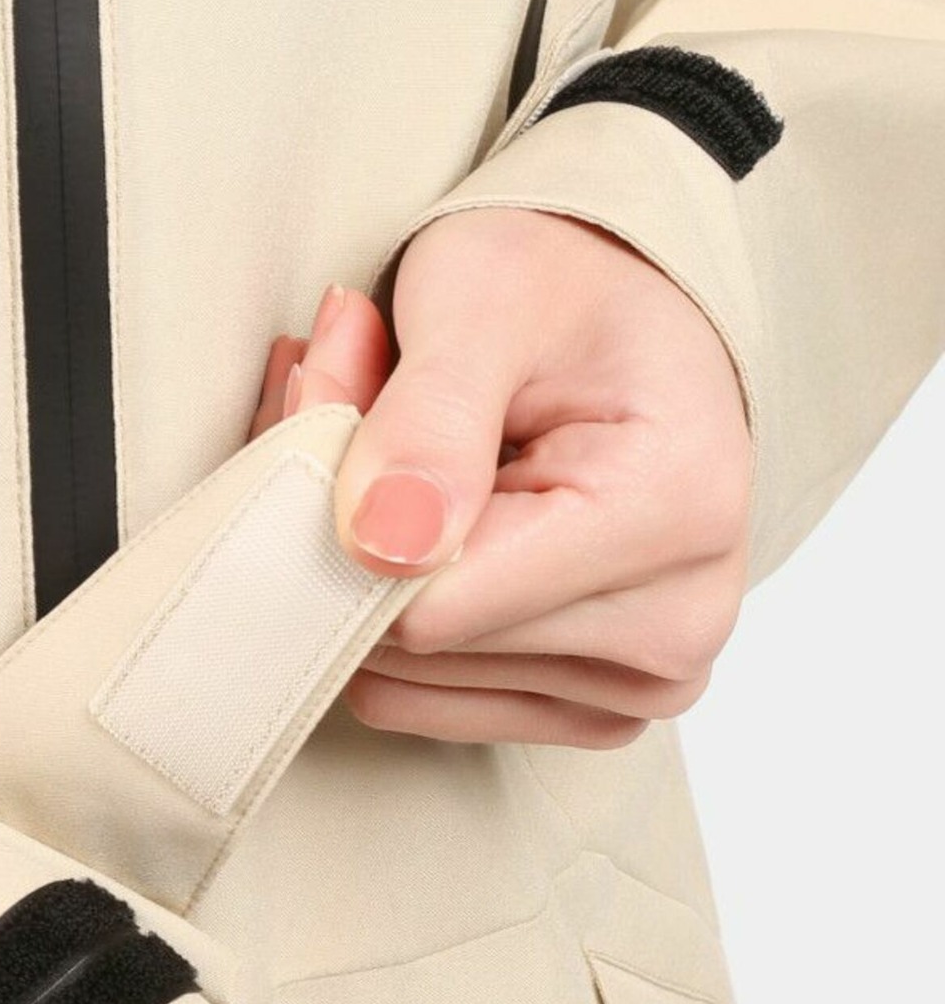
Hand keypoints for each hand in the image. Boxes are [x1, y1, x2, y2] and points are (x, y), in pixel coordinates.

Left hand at [250, 209, 751, 747]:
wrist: (628, 316)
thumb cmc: (561, 288)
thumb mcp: (482, 293)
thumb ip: (429, 415)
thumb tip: (381, 548)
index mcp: (675, 513)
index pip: (433, 600)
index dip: (344, 501)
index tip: (327, 385)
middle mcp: (676, 628)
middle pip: (415, 642)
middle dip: (348, 526)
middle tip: (348, 395)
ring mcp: (637, 689)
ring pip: (402, 675)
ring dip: (360, 567)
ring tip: (397, 454)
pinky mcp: (590, 715)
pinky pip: (421, 701)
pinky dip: (387, 616)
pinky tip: (418, 526)